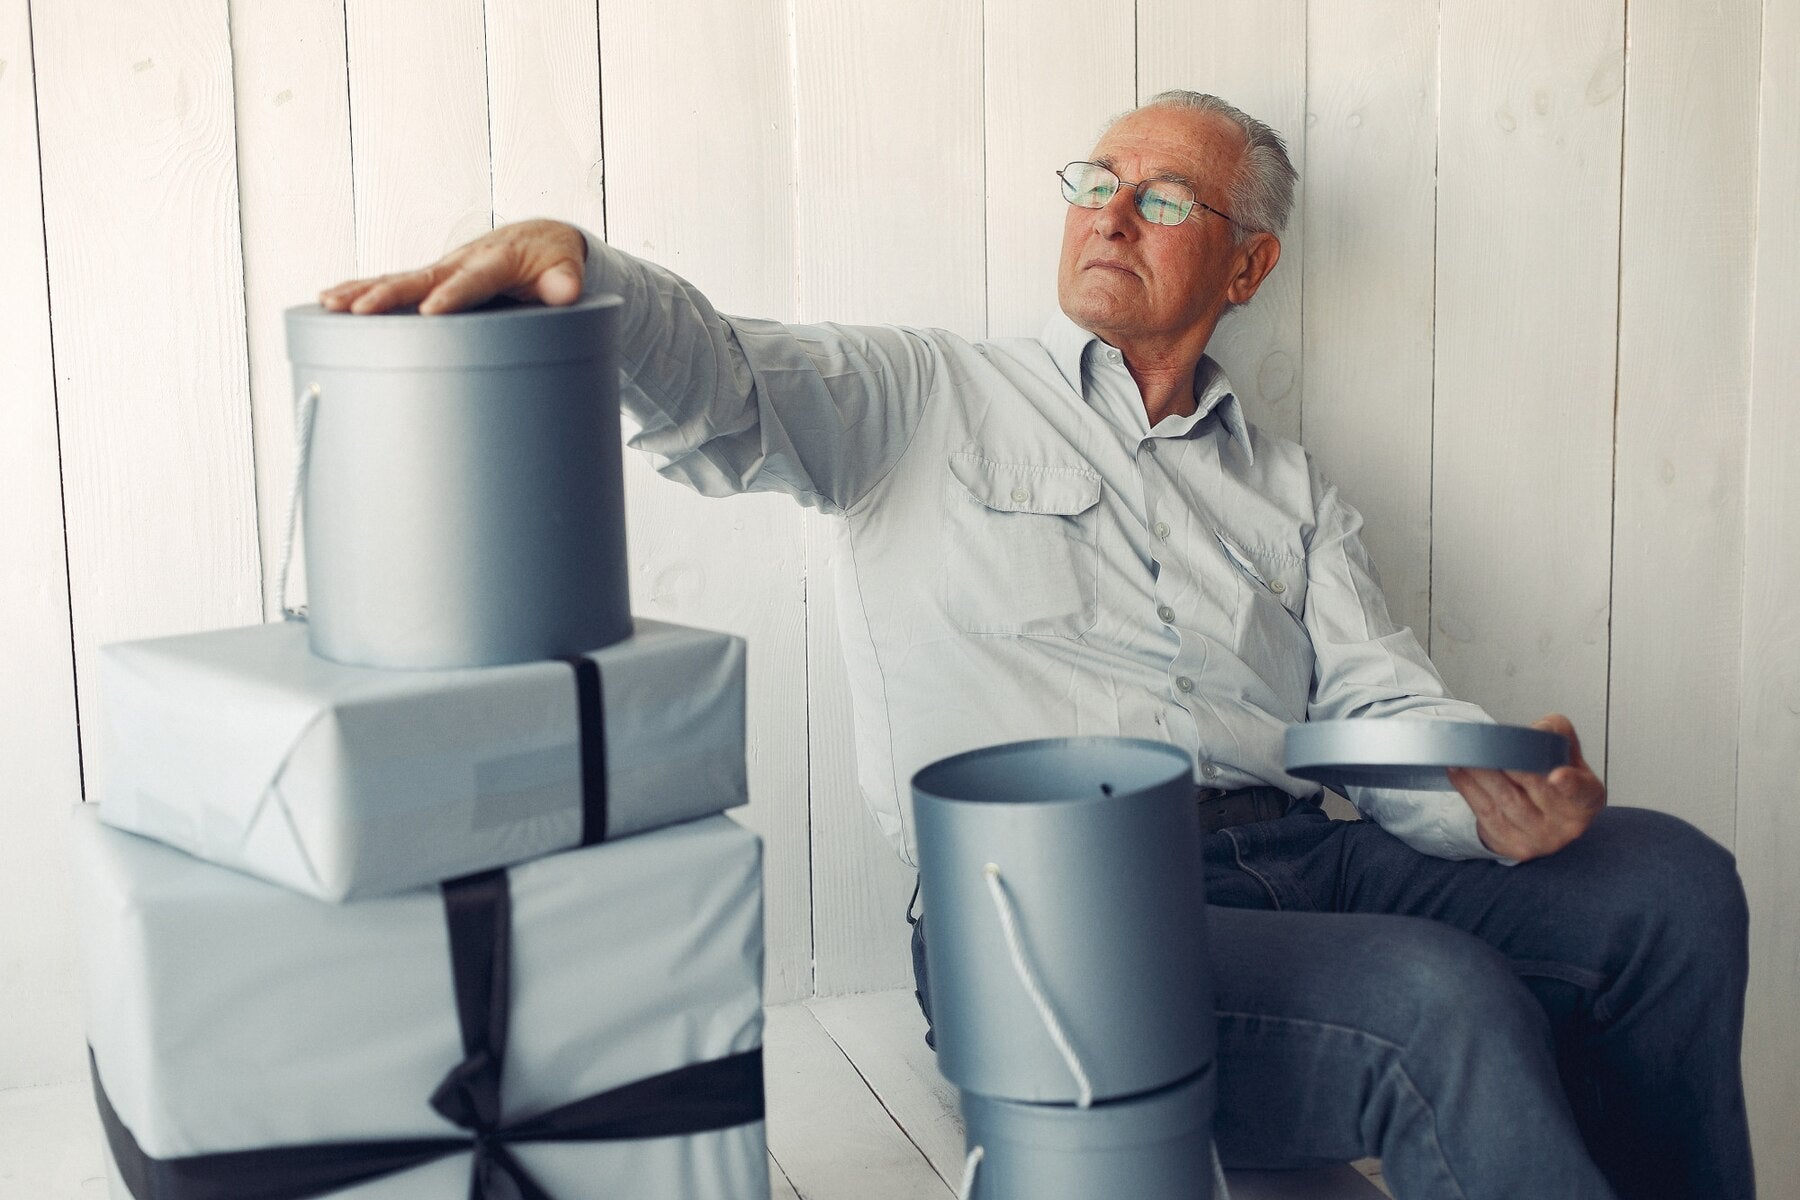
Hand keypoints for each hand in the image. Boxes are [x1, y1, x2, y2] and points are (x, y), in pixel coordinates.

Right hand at [318, 219, 586, 314]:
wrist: (537, 238)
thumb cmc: (552, 257)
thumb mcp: (566, 265)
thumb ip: (564, 278)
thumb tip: (566, 291)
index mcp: (495, 260)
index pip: (471, 280)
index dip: (451, 295)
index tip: (429, 311)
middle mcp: (461, 261)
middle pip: (421, 277)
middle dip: (388, 294)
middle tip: (358, 311)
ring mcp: (442, 269)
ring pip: (398, 278)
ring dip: (363, 289)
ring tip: (328, 303)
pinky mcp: (431, 278)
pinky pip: (394, 282)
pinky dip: (362, 289)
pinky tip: (330, 302)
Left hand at [1448, 714, 1605, 861]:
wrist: (1541, 813)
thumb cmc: (1554, 775)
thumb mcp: (1565, 751)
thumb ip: (1556, 733)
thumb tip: (1535, 730)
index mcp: (1588, 798)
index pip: (1582, 792)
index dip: (1570, 784)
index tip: (1557, 776)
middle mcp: (1569, 824)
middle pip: (1535, 790)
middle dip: (1509, 767)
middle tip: (1487, 746)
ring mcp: (1541, 839)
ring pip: (1506, 802)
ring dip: (1481, 776)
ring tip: (1465, 755)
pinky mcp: (1514, 846)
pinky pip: (1486, 815)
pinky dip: (1469, 790)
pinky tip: (1458, 772)